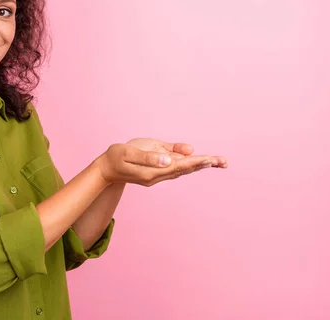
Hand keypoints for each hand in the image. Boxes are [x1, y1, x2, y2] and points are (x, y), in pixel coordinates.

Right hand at [95, 139, 226, 186]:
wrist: (105, 170)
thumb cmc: (115, 157)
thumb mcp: (129, 152)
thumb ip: (150, 156)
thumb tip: (170, 159)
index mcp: (152, 171)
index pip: (178, 166)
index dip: (195, 162)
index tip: (210, 159)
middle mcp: (157, 176)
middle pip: (185, 169)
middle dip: (204, 165)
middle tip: (224, 161)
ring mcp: (156, 177)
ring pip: (182, 170)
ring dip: (200, 166)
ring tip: (218, 162)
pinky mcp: (155, 174)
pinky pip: (176, 170)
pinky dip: (189, 166)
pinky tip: (198, 163)